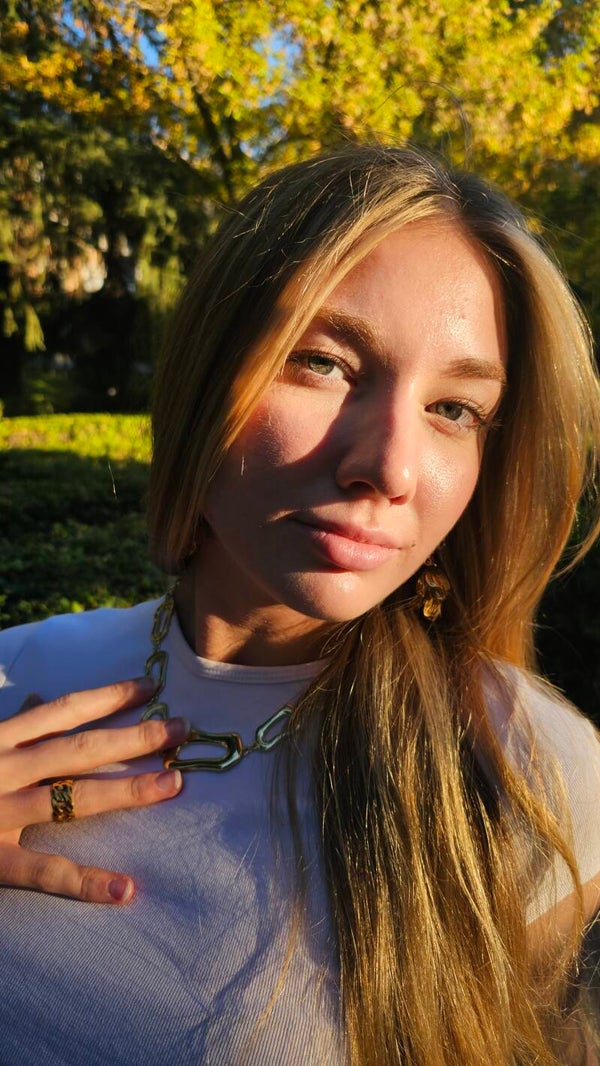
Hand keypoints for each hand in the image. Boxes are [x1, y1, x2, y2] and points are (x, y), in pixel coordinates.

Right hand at [0, 677, 187, 904]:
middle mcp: (1, 767)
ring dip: (127, 789)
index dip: (109, 696)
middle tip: (183, 729)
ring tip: (174, 783)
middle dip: (134, 737)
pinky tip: (125, 888)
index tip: (153, 687)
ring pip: (72, 797)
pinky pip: (42, 871)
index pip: (62, 710)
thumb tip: (38, 698)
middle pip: (80, 748)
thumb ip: (7, 723)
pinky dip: (85, 882)